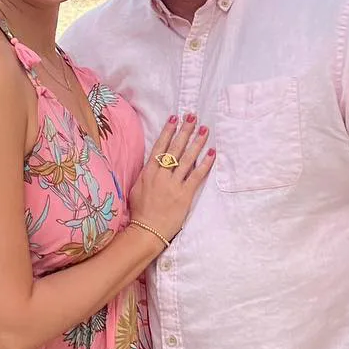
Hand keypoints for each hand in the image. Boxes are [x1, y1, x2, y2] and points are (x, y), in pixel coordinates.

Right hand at [128, 114, 215, 242]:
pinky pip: (196, 176)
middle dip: (185, 131)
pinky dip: (205, 164)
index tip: (174, 118)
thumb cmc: (140, 212)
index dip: (168, 131)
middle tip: (193, 117)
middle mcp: (161, 175)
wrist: (146, 231)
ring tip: (204, 130)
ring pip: (187, 159)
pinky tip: (211, 153)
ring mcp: (173, 184)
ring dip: (197, 143)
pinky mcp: (184, 195)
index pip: (160, 147)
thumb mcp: (137, 189)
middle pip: (175, 148)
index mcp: (148, 173)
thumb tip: (152, 164)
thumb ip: (145, 175)